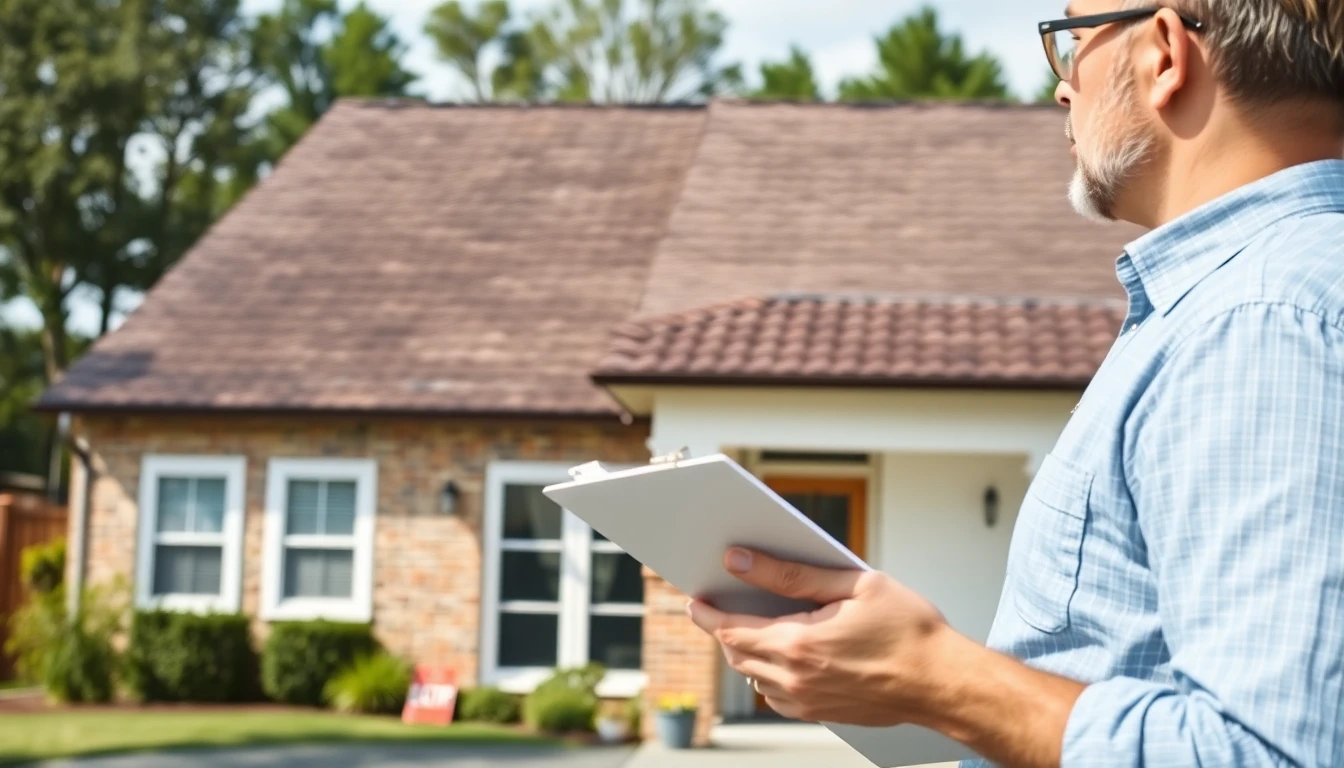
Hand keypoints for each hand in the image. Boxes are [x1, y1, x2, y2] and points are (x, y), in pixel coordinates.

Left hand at [686, 547, 962, 726]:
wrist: (944, 682)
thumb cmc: (910, 628)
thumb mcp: (852, 584)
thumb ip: (789, 572)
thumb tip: (739, 560)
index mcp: (799, 643)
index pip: (731, 629)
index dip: (707, 613)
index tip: (694, 598)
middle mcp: (796, 679)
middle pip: (737, 655)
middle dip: (723, 630)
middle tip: (719, 604)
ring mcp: (808, 702)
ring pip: (754, 677)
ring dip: (746, 652)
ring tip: (752, 624)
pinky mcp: (822, 714)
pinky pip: (777, 697)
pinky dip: (769, 675)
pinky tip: (784, 653)